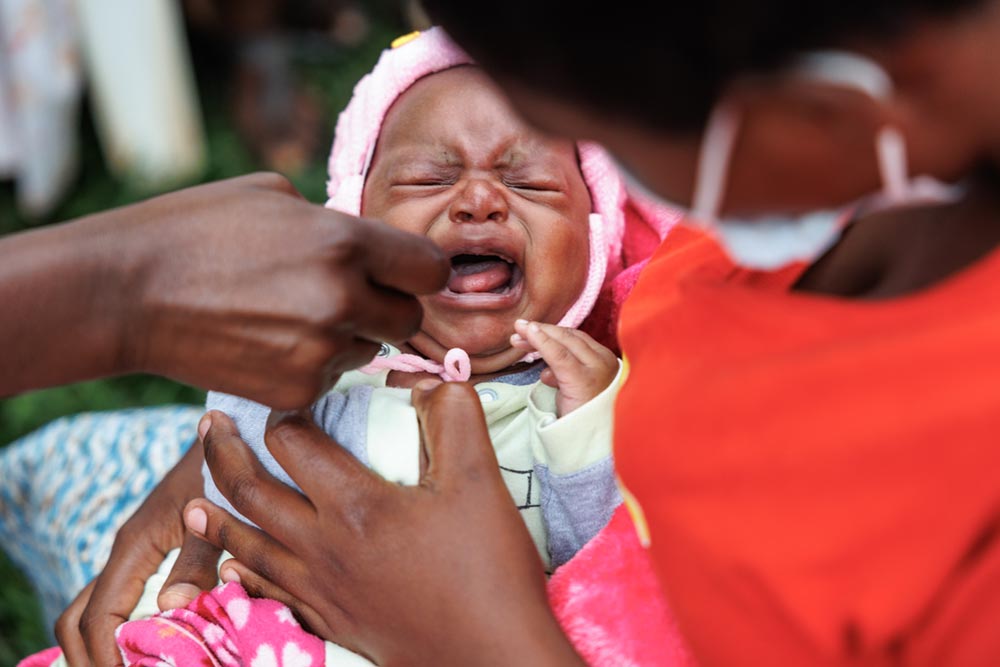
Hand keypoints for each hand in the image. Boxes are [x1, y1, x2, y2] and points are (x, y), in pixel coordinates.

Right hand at [54, 436, 220, 666]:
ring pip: (96, 610)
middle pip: (79, 619)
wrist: (232, 438)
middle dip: (90, 659)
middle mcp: (126, 554)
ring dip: (104, 646)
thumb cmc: (226, 472)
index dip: (106, 657)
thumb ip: (198, 558)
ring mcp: (136, 556)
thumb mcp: (216, 512)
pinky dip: (123, 632)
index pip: (98, 617)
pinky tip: (154, 647)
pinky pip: (121, 602)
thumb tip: (174, 604)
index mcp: (133, 547)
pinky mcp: (153, 556)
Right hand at [121, 173, 450, 408]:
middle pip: (409, 320)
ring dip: (346, 337)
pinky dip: (311, 364)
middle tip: (349, 297)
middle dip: (388, 308)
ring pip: (369, 351)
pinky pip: (330, 379)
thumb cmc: (194, 230)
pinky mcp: (295, 390)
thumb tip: (373, 248)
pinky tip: (268, 342)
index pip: (432, 269)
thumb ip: (337, 223)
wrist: (125, 293)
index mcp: (345, 242)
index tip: (406, 274)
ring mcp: (319, 350)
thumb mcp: (274, 197)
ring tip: (290, 315)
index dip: (421, 272)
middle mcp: (342, 299)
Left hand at [183, 386, 584, 665]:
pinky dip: (242, 575)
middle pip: (252, 493)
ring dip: (216, 519)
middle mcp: (322, 546)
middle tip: (208, 428)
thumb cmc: (488, 566)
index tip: (280, 396)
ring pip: (248, 548)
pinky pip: (268, 594)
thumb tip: (424, 382)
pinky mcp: (332, 621)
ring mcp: (321, 589)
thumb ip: (453, 415)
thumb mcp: (480, 478)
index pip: (293, 444)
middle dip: (223, 456)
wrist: (494, 657)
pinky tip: (231, 571)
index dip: (282, 413)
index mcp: (353, 504)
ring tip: (190, 501)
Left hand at [511, 319, 618, 415]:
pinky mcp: (584, 380)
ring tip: (517, 337)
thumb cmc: (581, 417)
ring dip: (538, 336)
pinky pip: (559, 355)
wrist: (588, 443)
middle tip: (518, 330)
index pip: (575, 339)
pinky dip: (542, 342)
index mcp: (604, 360)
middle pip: (569, 337)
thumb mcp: (572, 389)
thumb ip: (563, 372)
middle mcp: (604, 361)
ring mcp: (596, 369)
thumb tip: (546, 370)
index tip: (528, 331)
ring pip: (563, 342)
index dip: (550, 333)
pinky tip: (529, 334)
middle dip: (541, 331)